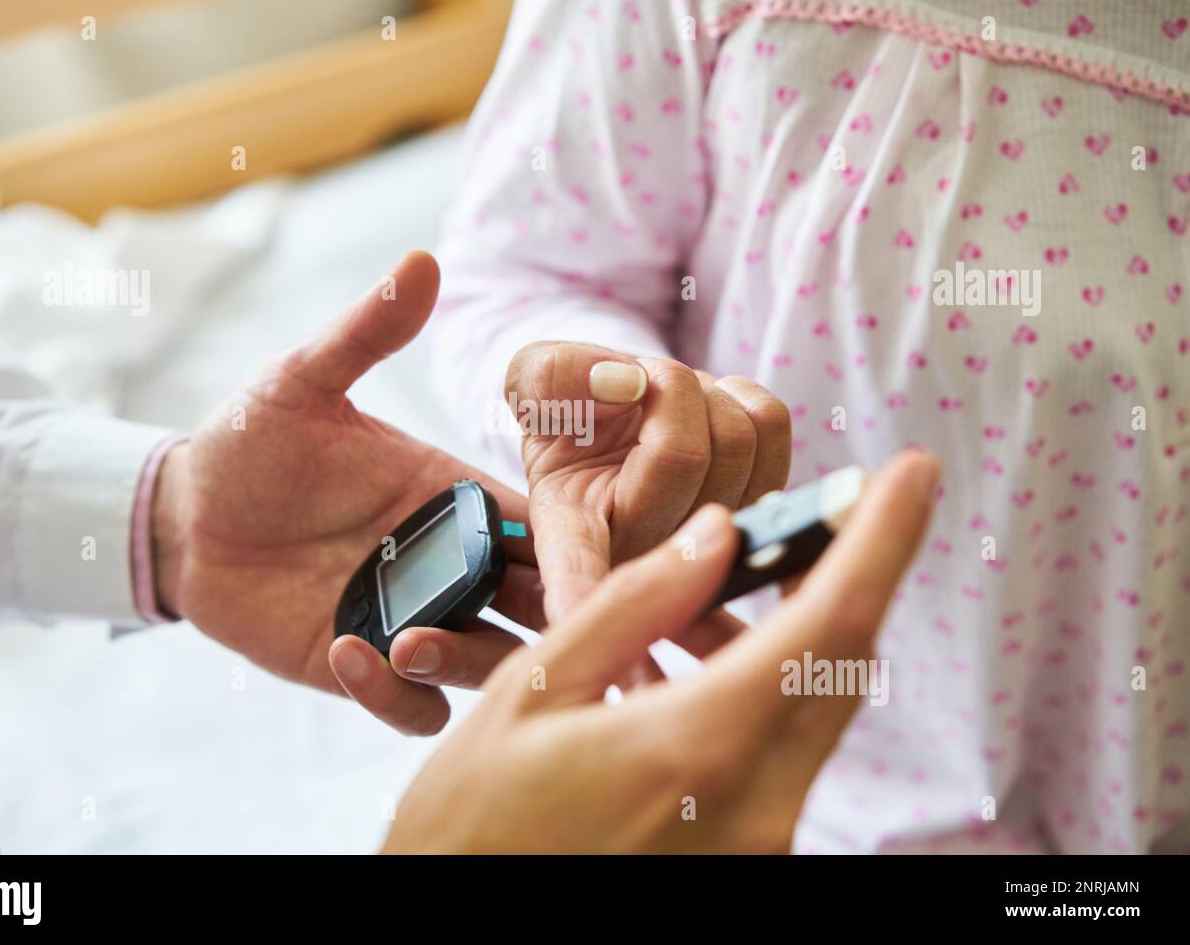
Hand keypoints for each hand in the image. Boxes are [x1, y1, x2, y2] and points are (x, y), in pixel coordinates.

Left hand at [150, 252, 543, 734]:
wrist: (183, 515)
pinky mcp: (367, 667)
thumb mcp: (304, 381)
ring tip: (409, 639)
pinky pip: (414, 705)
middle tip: (550, 631)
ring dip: (469, 663)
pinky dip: (396, 695)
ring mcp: (415, 619)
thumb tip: (423, 259)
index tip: (603, 558)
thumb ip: (365, 332)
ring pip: (491, 665)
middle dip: (560, 622)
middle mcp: (452, 562)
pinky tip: (346, 654)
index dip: (584, 545)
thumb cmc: (251, 440)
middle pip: (543, 606)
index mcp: (457, 495)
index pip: (550, 527)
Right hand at [382, 451, 938, 852]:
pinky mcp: (748, 860)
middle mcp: (755, 806)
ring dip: (786, 637)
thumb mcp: (530, 694)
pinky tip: (694, 667)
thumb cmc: (473, 827)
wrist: (462, 934)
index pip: (828, 623)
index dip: (881, 536)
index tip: (911, 475)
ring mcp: (759, 844)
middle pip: (841, 665)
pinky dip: (758, 694)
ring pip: (812, 710)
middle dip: (844, 573)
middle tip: (821, 513)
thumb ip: (633, 605)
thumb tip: (715, 536)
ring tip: (707, 598)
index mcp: (700, 748)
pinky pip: (781, 756)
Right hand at [506, 341, 790, 621]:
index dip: (577, 591)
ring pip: (736, 439)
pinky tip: (712, 414)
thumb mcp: (533, 384)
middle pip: (683, 453)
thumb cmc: (573, 409)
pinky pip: (771, 428)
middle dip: (669, 387)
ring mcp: (705, 546)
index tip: (576, 611)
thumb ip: (552, 375)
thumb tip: (624, 383)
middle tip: (643, 384)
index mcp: (570, 527)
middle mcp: (638, 554)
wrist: (629, 424)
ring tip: (672, 407)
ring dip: (708, 392)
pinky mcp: (759, 516)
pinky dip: (744, 397)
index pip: (573, 566)